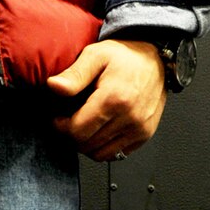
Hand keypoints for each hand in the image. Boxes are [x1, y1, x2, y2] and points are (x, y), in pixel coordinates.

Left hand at [46, 39, 166, 161]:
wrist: (156, 60)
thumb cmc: (125, 56)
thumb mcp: (95, 55)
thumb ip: (74, 74)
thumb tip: (53, 86)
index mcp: (114, 99)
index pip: (77, 131)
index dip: (61, 127)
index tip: (57, 118)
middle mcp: (129, 118)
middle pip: (86, 144)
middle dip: (71, 135)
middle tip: (68, 121)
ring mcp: (138, 129)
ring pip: (99, 154)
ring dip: (86, 144)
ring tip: (83, 125)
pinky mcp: (144, 135)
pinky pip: (116, 154)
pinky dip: (102, 147)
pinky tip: (99, 130)